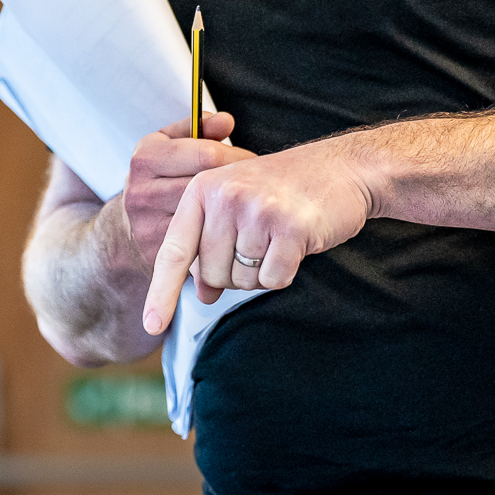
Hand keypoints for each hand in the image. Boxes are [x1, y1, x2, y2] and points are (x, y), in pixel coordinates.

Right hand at [114, 112, 250, 270]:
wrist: (127, 229)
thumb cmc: (158, 179)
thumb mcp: (169, 145)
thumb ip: (198, 128)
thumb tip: (226, 120)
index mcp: (146, 158)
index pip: (205, 154)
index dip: (236, 157)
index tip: (251, 162)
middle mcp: (143, 191)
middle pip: (208, 187)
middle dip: (239, 184)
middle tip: (257, 185)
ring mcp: (149, 225)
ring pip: (208, 216)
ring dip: (234, 211)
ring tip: (247, 204)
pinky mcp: (160, 253)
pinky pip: (204, 242)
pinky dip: (223, 235)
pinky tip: (233, 227)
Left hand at [143, 136, 375, 334]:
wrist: (342, 169)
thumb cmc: (285, 190)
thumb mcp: (236, 208)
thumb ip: (212, 247)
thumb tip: (203, 295)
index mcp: (202, 189)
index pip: (174, 251)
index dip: (161, 292)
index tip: (151, 325)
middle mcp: (224, 196)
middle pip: (213, 274)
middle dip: (235, 274)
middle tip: (260, 244)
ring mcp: (257, 210)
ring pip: (243, 280)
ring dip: (261, 272)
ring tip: (278, 238)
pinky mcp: (289, 228)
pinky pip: (273, 279)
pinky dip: (284, 272)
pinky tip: (295, 244)